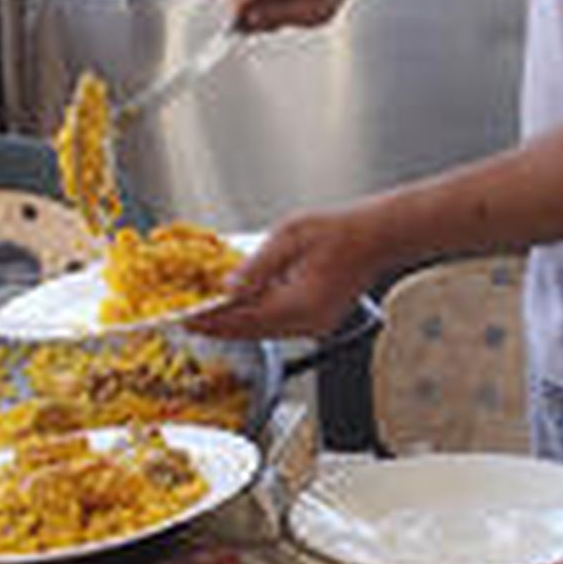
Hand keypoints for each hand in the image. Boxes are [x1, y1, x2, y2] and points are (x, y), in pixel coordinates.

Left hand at [195, 212, 378, 340]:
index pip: (245, 319)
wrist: (374, 238)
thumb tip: (228, 286)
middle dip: (220, 327)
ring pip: (264, 332)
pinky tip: (242, 310)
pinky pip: (278, 326)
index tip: (188, 319)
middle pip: (252, 332)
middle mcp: (308, 322)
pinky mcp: (317, 321)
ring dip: (237, 325)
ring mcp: (315, 325)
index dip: (213, 320)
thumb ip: (256, 266)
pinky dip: (256, 319)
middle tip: (191, 321)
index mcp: (300, 304)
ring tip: (209, 317)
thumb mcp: (289, 237)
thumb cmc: (339, 231)